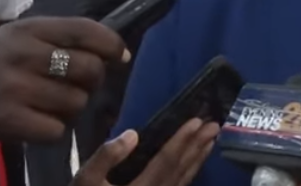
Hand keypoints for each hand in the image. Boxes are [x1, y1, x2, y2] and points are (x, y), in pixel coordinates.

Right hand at [0, 16, 128, 141]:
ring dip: (71, 107)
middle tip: (77, 85)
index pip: (88, 31)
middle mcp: (23, 54)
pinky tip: (37, 120)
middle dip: (91, 82)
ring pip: (76, 102)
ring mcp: (14, 88)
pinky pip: (56, 129)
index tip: (119, 57)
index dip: (112, 45)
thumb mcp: (20, 36)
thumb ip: (62, 39)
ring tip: (51, 103)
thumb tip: (117, 53)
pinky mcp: (8, 120)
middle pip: (89, 70)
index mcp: (30, 28)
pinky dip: (53, 129)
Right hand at [71, 118, 219, 185]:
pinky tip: (194, 163)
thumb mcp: (85, 181)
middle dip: (197, 146)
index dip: (181, 140)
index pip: (166, 161)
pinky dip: (189, 173)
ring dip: (198, 158)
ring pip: (183, 180)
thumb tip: (133, 134)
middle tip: (214, 125)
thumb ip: (107, 156)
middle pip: (180, 169)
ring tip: (211, 140)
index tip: (196, 121)